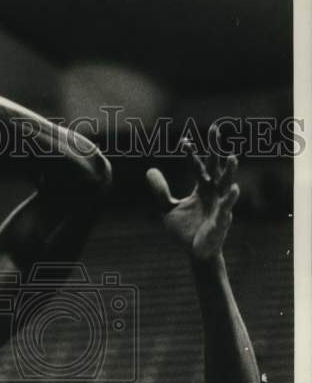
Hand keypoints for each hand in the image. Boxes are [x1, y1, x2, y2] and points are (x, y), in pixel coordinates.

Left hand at [146, 125, 239, 260]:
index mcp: (202, 187)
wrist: (195, 252)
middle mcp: (213, 192)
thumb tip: (149, 170)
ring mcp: (219, 204)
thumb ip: (161, 191)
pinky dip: (230, 199)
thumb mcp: (168, 208)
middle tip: (215, 129)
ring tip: (231, 157)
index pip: (197, 166)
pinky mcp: (222, 220)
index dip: (191, 154)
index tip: (184, 142)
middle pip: (215, 167)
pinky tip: (233, 189)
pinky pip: (226, 208)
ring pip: (225, 185)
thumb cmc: (185, 229)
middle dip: (215, 149)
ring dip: (229, 172)